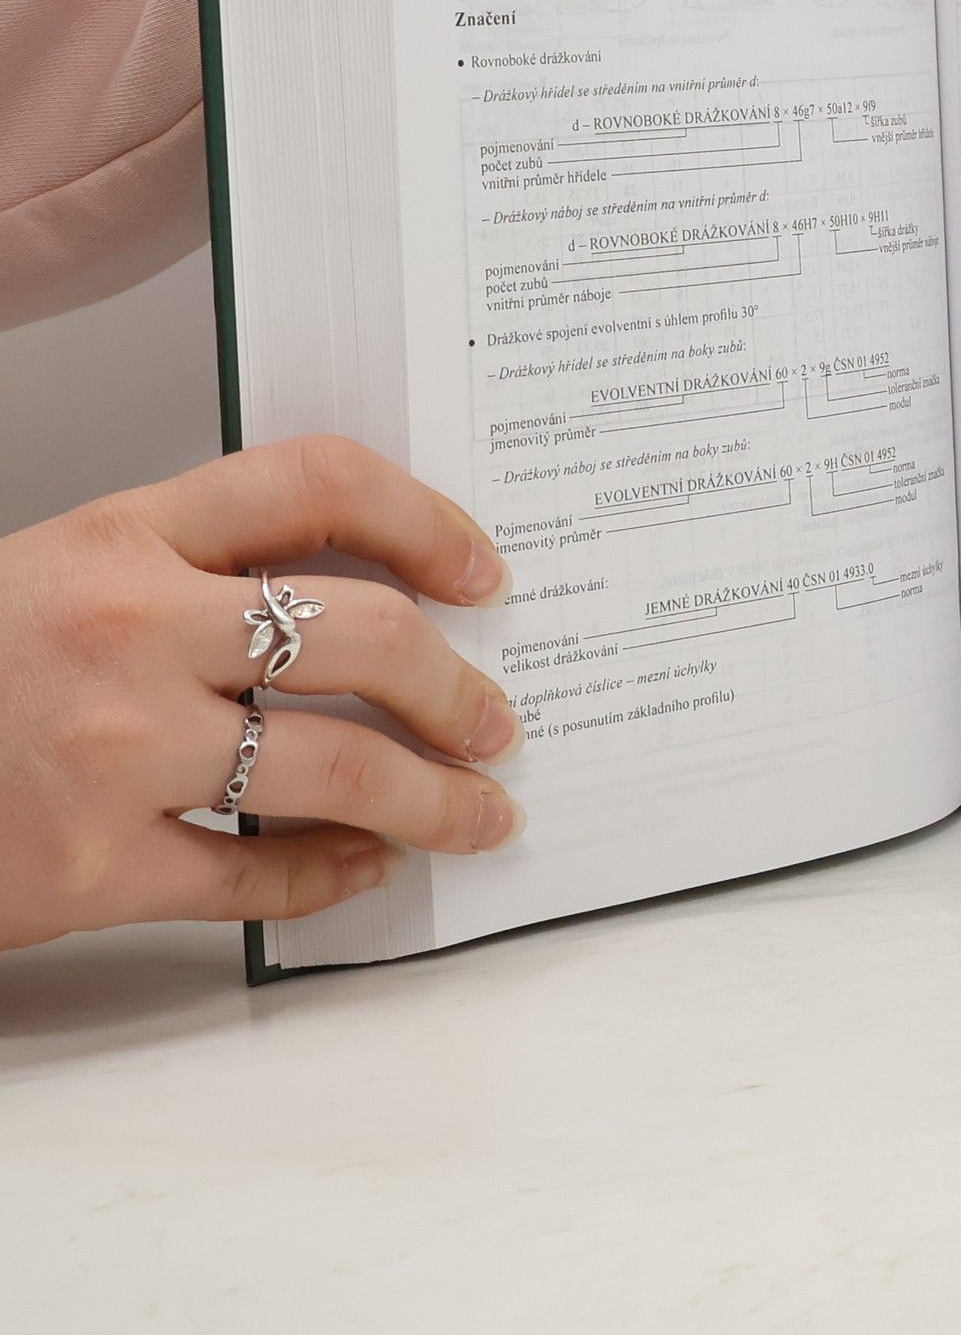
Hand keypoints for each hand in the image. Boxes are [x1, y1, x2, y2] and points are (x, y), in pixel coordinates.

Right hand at [0, 436, 523, 951]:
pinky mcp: (85, 865)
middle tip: (496, 718)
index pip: (317, 481)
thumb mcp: (66, 569)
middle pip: (365, 634)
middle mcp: (129, 627)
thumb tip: (366, 600)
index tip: (483, 572)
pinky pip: (255, 878)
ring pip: (337, 770)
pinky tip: (369, 869)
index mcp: (124, 533)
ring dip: (435, 797)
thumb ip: (194, 569)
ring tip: (479, 810)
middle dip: (458, 687)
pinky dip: (331, 879)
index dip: (427, 519)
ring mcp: (110, 750)